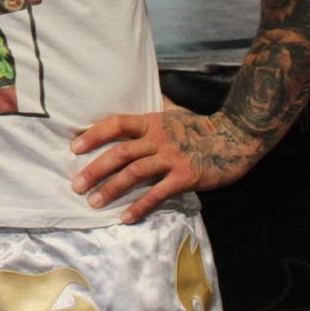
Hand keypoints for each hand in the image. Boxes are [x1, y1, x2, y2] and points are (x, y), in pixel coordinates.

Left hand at [70, 106, 259, 224]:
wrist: (235, 137)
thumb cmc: (201, 126)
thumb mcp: (174, 112)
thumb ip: (155, 107)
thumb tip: (143, 93)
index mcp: (151, 122)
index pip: (116, 124)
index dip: (93, 135)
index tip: (74, 147)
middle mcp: (157, 139)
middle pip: (119, 153)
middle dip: (95, 169)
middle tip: (76, 184)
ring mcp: (171, 158)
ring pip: (134, 174)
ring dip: (111, 189)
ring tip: (93, 202)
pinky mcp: (185, 177)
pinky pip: (157, 194)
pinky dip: (140, 207)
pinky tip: (125, 217)